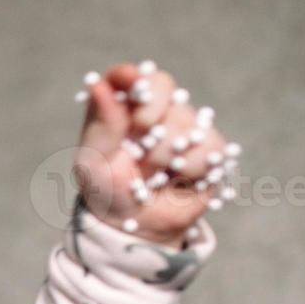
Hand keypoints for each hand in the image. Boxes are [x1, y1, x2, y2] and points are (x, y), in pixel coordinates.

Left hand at [75, 62, 239, 247]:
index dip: (132, 77)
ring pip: (186, 120)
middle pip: (163, 89)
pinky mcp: (210, 147)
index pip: (130, 76)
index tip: (130, 84)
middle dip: (150, 120)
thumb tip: (99, 83)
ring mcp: (184, 125)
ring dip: (167, 154)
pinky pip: (210, 146)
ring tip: (153, 175)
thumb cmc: (107, 191)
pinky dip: (192, 167)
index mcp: (121, 107)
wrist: (137, 227)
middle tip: (138, 149)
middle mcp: (154, 109)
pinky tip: (178, 179)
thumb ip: (101, 124)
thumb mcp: (94, 162)